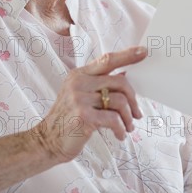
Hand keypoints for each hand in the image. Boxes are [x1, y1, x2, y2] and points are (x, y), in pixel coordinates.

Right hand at [32, 46, 146, 162]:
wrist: (48, 140)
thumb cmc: (69, 118)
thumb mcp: (80, 95)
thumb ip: (100, 84)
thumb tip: (125, 73)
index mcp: (79, 74)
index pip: (107, 59)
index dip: (127, 55)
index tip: (143, 52)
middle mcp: (79, 82)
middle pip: (119, 81)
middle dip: (133, 98)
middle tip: (136, 113)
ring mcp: (80, 99)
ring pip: (119, 101)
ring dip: (128, 117)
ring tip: (128, 126)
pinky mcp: (83, 116)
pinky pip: (113, 118)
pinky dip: (121, 128)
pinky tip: (120, 134)